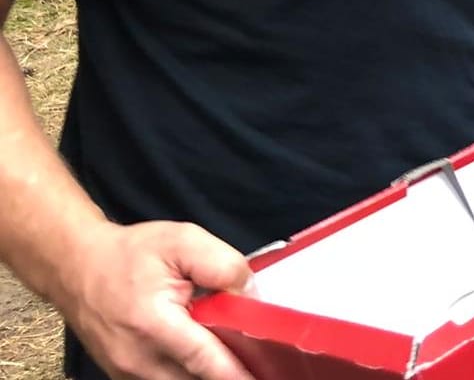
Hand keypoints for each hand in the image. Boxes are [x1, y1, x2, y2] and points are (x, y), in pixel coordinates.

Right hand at [59, 221, 255, 379]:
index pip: (204, 360)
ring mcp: (127, 373)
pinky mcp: (123, 376)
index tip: (263, 376)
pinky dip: (187, 373)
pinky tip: (207, 357)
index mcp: (153, 325)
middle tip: (262, 360)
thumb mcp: (183, 242)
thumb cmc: (129, 254)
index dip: (237, 373)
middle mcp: (137, 358)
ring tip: (236, 356)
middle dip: (229, 372)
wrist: (75, 267)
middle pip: (195, 379)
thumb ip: (223, 266)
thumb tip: (251, 295)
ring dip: (207, 373)